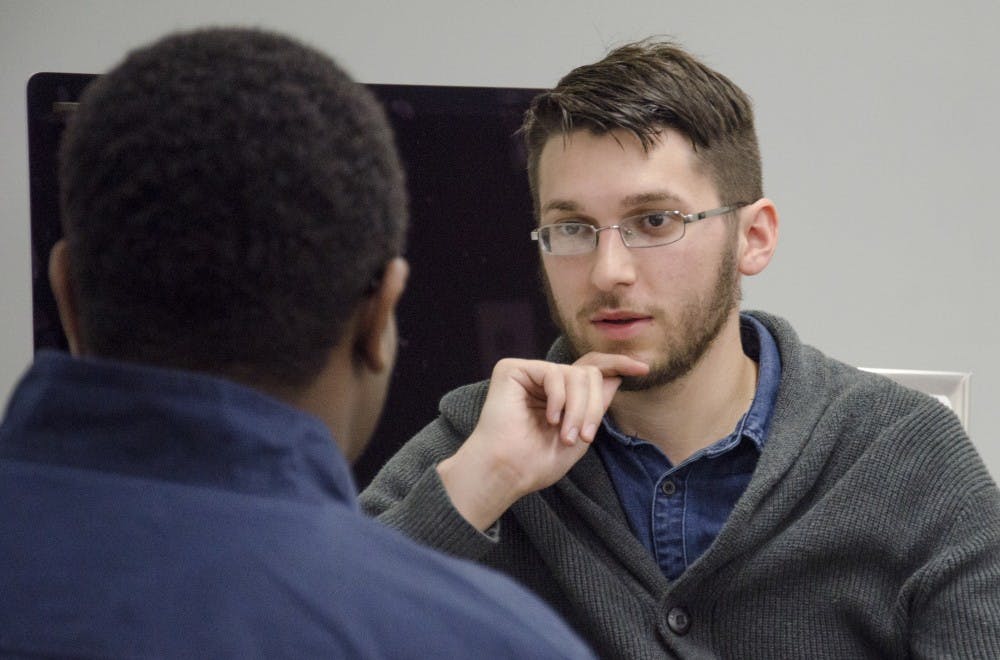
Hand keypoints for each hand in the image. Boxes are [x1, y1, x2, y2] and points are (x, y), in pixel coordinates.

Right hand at [437, 354, 647, 529]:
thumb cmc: (538, 461)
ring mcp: (529, 373)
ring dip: (578, 409)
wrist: (508, 471)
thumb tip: (615, 375)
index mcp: (559, 395)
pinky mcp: (512, 369)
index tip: (643, 369)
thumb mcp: (580, 433)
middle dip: (592, 407)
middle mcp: (544, 380)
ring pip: (576, 375)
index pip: (591, 370)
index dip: (617, 364)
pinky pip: (554, 374)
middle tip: (583, 437)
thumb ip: (596, 405)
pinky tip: (549, 420)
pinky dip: (558, 400)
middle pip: (589, 374)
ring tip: (567, 436)